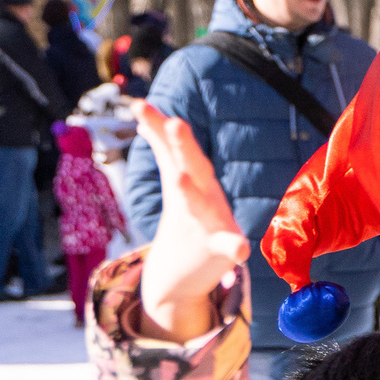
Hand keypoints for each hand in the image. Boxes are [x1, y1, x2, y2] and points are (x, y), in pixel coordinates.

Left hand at [134, 101, 247, 341]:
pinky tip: (241, 250)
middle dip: (183, 146)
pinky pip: (229, 245)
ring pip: (202, 204)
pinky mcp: (221, 249)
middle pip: (193, 166)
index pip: (171, 149)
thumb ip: (164, 152)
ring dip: (191, 192)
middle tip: (174, 123)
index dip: (157, 126)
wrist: (191, 275)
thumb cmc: (187, 223)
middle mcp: (205, 194)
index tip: (138, 105)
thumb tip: (143, 122)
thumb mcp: (176, 185)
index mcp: (190, 179)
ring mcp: (214, 220)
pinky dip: (235, 246)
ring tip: (178, 179)